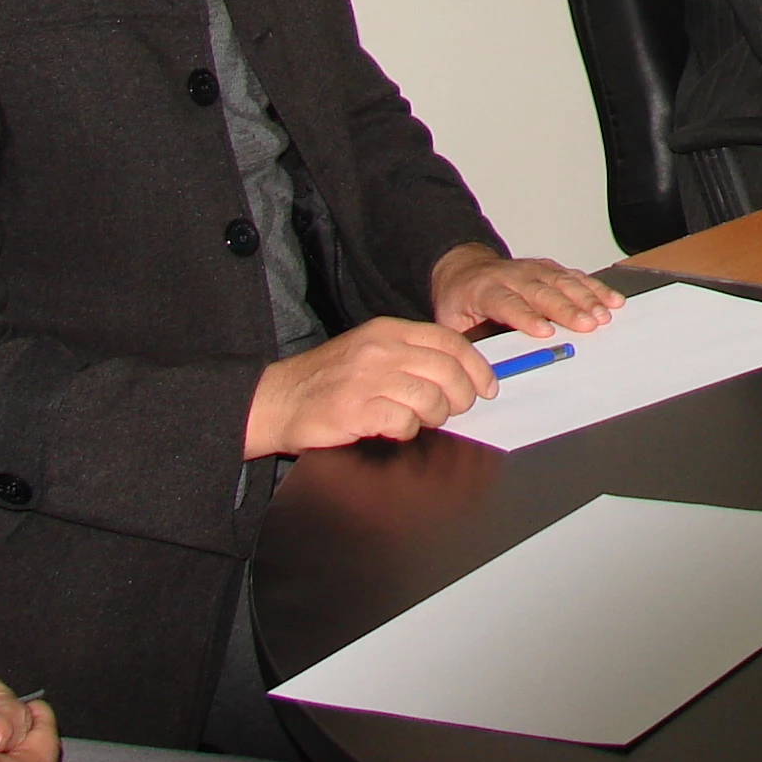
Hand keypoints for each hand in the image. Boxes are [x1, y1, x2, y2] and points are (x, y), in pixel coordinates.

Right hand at [244, 317, 495, 457]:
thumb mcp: (369, 351)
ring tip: (419, 421)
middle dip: (461, 396)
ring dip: (434, 416)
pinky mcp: (355, 409)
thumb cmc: (325, 381)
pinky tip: (394, 429)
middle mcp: (380, 349)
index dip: (477, 367)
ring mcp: (367, 378)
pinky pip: (403, 421)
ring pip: (430, 397)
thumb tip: (458, 373)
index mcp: (389, 330)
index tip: (487, 387)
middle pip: (448, 371)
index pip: (450, 342)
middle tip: (454, 411)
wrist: (275, 400)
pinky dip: (406, 430)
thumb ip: (409, 355)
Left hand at [429, 243, 622, 340]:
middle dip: (567, 309)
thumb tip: (482, 371)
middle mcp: (512, 276)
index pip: (508, 303)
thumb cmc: (459, 301)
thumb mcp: (450, 324)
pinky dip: (594, 287)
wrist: (462, 269)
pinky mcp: (548, 269)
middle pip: (542, 291)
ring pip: (563, 281)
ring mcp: (532, 270)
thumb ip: (467, 344)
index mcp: (485, 290)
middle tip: (588, 324)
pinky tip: (610, 299)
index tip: (545, 331)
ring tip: (604, 314)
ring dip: (586, 298)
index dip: (527, 317)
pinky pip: (574, 276)